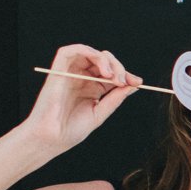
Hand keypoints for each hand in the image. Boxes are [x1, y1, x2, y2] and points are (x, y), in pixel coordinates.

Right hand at [21, 44, 141, 152]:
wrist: (52, 138)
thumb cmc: (72, 130)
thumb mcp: (100, 112)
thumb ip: (115, 98)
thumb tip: (133, 85)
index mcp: (92, 88)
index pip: (112, 74)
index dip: (126, 75)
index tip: (138, 82)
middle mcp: (81, 79)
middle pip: (103, 61)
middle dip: (119, 67)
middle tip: (124, 81)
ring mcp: (70, 74)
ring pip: (90, 53)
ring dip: (106, 60)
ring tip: (112, 76)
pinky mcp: (58, 70)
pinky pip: (69, 51)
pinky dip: (88, 52)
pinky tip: (101, 68)